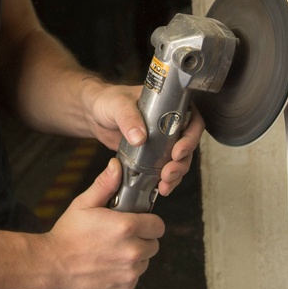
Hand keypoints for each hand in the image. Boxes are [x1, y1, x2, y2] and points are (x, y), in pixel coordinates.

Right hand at [44, 158, 164, 288]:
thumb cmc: (66, 235)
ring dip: (132, 259)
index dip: (149, 223)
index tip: (138, 224)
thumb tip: (117, 166)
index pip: (158, 226)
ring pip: (143, 264)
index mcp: (127, 228)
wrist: (49, 267)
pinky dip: (123, 276)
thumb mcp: (83, 204)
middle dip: (141, 241)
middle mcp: (132, 252)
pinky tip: (105, 269)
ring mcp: (129, 274)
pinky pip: (132, 281)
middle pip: (153, 245)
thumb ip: (105, 185)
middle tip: (119, 239)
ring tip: (109, 255)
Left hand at [82, 79, 205, 196]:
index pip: (192, 119)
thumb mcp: (118, 105)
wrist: (95, 115)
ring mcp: (163, 140)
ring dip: (176, 173)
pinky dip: (166, 179)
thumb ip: (128, 118)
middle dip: (182, 161)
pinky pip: (165, 167)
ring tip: (165, 183)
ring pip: (180, 159)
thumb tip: (140, 137)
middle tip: (168, 172)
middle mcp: (170, 122)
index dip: (191, 137)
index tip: (178, 151)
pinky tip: (160, 187)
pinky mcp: (153, 154)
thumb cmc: (108, 101)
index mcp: (169, 105)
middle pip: (189, 144)